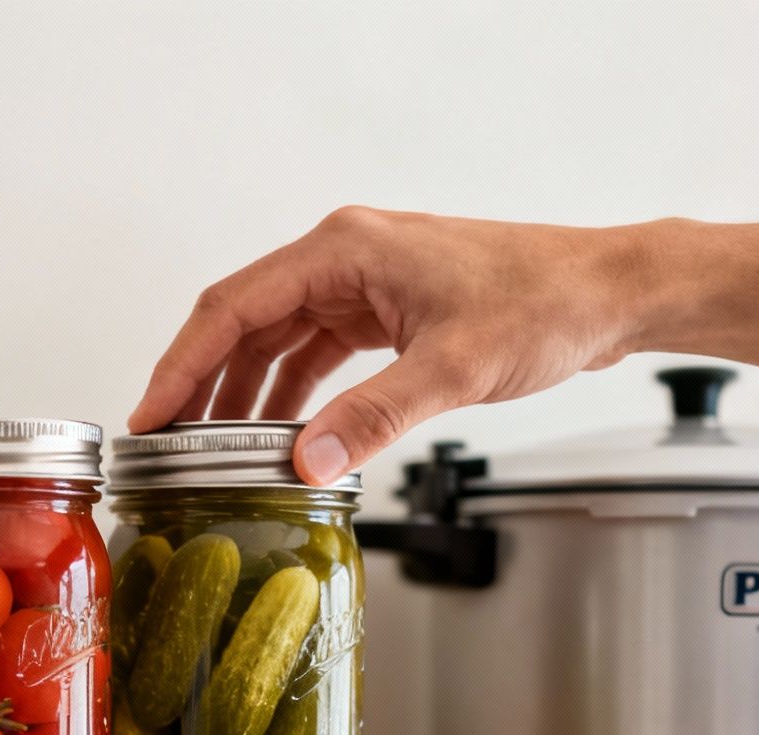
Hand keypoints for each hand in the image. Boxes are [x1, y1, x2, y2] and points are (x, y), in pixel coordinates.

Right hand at [129, 207, 661, 484]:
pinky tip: (280, 432)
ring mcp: (365, 281)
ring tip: (212, 451)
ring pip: (278, 339)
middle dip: (202, 384)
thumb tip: (302, 461)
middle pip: (244, 322)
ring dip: (245, 393)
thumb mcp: (453, 370)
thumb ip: (371, 417)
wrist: (609, 294)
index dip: (181, 365)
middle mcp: (345, 257)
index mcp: (344, 249)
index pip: (232, 307)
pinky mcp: (387, 308)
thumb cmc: (544, 305)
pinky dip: (293, 390)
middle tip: (166, 445)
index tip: (149, 416)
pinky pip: (317, 349)